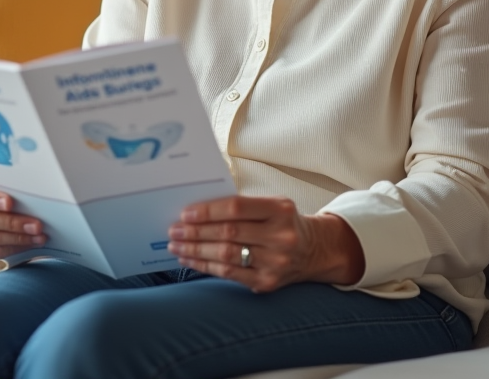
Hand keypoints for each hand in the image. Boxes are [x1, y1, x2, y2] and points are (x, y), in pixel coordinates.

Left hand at [167, 196, 364, 292]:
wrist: (314, 250)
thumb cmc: (284, 222)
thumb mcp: (273, 205)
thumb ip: (242, 205)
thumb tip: (196, 210)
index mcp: (280, 210)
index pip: (237, 208)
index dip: (208, 211)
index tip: (185, 213)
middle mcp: (280, 237)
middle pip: (228, 233)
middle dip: (196, 232)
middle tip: (174, 230)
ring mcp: (275, 262)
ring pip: (226, 256)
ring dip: (195, 250)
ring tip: (176, 245)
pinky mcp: (267, 282)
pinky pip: (229, 274)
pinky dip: (205, 266)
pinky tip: (190, 260)